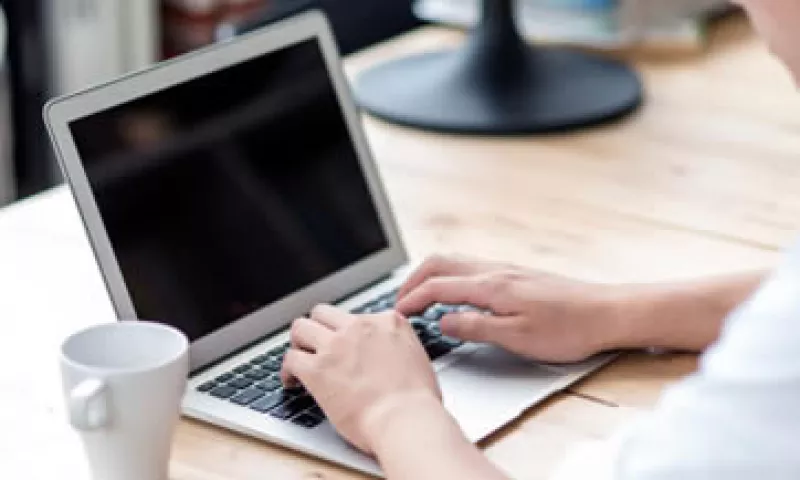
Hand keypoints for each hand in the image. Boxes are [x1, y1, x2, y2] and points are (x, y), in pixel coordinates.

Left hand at [281, 305, 442, 452]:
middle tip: (316, 346)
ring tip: (299, 358)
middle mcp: (360, 326)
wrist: (406, 420)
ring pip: (301, 327)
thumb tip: (389, 360)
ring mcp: (337, 345)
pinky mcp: (317, 369)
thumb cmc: (417, 403)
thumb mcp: (418, 359)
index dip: (348, 333)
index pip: (357, 315)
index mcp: (389, 323)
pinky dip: (287, 370)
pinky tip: (291, 381)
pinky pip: (290, 358)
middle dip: (317, 328)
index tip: (346, 346)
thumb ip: (398, 349)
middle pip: (324, 313)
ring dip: (298, 343)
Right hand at [396, 255, 621, 362]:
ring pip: (455, 262)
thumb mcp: (517, 337)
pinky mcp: (516, 275)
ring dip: (430, 276)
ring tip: (419, 297)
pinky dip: (450, 277)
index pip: (437, 286)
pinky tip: (454, 295)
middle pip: (440, 263)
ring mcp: (506, 269)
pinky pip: (471, 267)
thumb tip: (442, 321)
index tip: (396, 315)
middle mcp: (495, 271)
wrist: (606, 313)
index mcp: (491, 286)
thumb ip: (475, 327)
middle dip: (413, 280)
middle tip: (399, 303)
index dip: (411, 300)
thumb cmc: (568, 329)